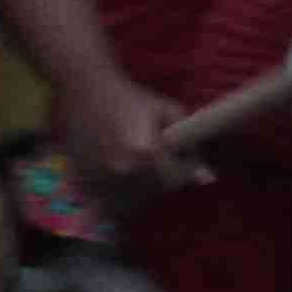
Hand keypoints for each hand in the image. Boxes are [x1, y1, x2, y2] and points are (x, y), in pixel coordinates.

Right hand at [58, 73, 191, 198]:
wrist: (87, 91)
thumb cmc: (133, 99)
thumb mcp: (169, 112)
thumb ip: (191, 147)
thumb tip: (208, 180)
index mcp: (146, 151)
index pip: (175, 182)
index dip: (181, 171)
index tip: (177, 157)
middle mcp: (122, 169)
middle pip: (153, 191)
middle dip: (160, 177)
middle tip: (154, 154)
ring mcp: (99, 177)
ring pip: (130, 199)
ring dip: (137, 185)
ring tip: (134, 158)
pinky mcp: (82, 180)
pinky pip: (107, 199)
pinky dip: (115, 190)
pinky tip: (116, 167)